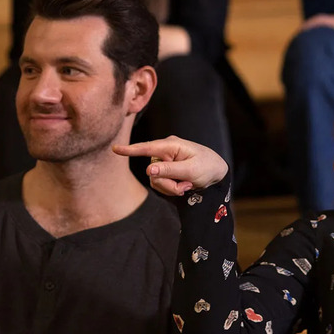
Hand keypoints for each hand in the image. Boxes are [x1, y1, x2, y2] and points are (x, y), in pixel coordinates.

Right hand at [113, 136, 227, 195]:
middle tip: (185, 187)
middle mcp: (165, 152)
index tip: (115, 149)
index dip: (130, 150)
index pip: (147, 148)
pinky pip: (160, 184)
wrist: (218, 173)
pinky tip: (185, 186)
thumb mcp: (191, 170)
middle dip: (167, 183)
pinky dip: (172, 188)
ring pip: (155, 180)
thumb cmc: (207, 166)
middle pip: (152, 172)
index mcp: (171, 145)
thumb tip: (148, 170)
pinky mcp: (166, 171)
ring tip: (187, 185)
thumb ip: (170, 170)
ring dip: (171, 187)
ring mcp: (165, 162)